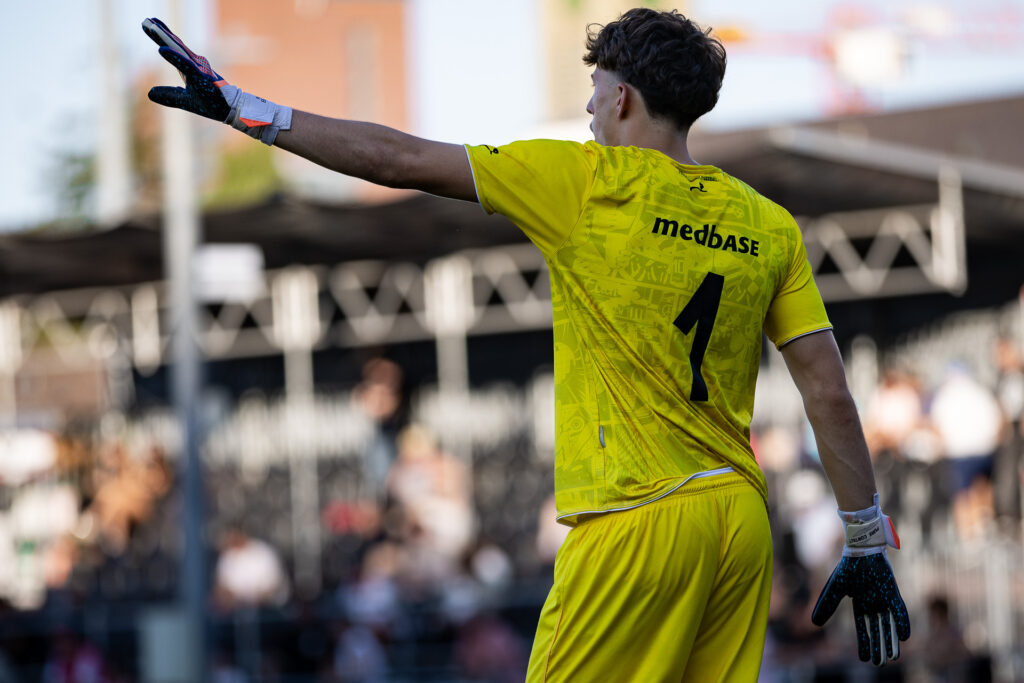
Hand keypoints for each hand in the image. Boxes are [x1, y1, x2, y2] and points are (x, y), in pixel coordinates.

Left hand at [142, 17, 229, 120]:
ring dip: (165, 38)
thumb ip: (168, 95)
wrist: (229, 109)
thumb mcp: (184, 100)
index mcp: (189, 67)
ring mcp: (198, 69)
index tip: (147, 25)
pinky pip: (185, 64)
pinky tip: (161, 49)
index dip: (159, 37)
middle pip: (174, 45)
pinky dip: (173, 56)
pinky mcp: (201, 76)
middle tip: (146, 20)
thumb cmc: (210, 102)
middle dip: (159, 32)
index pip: (172, 48)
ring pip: (179, 50)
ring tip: (151, 26)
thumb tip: (149, 92)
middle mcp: (194, 64)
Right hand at [811, 496, 910, 665]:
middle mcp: (873, 603)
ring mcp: (884, 598)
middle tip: (881, 663)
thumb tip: (813, 623)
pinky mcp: (893, 591)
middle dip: (878, 646)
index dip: (864, 643)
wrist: (860, 548)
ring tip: (893, 657)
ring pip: (889, 624)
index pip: (862, 628)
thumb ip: (827, 605)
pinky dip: (902, 623)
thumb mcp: (834, 589)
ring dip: (891, 640)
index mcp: (860, 603)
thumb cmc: (847, 567)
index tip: (865, 659)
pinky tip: (904, 636)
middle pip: (877, 629)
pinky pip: (899, 610)